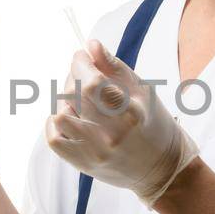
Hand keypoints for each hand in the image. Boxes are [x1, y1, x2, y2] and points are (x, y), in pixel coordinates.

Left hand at [44, 38, 198, 205]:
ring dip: (66, 102)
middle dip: (73, 77)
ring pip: (60, 115)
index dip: (80, 63)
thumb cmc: (153, 123)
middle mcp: (111, 135)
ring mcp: (95, 152)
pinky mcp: (83, 164)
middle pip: (74, 95)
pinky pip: (54, 138)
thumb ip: (114, 67)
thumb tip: (90, 45)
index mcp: (130, 114)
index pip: (91, 83)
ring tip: (81, 102)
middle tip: (84, 76)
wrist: (161, 168)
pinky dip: (56, 123)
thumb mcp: (142, 90)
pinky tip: (71, 118)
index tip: (82, 56)